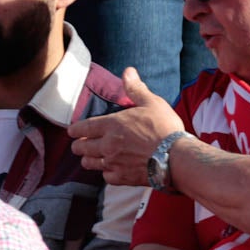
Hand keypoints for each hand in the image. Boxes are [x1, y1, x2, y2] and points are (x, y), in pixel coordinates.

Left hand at [69, 68, 186, 185]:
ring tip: (93, 157)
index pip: (82, 128)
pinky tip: (112, 169)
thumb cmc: (164, 128)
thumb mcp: (152, 103)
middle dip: (79, 145)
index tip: (73, 131)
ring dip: (89, 159)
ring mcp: (113, 163)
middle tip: (82, 144)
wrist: (176, 157)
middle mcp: (107, 145)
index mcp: (112, 125)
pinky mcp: (122, 177)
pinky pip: (105, 177)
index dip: (74, 129)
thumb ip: (136, 89)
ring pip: (89, 163)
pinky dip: (107, 173)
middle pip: (80, 148)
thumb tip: (128, 71)